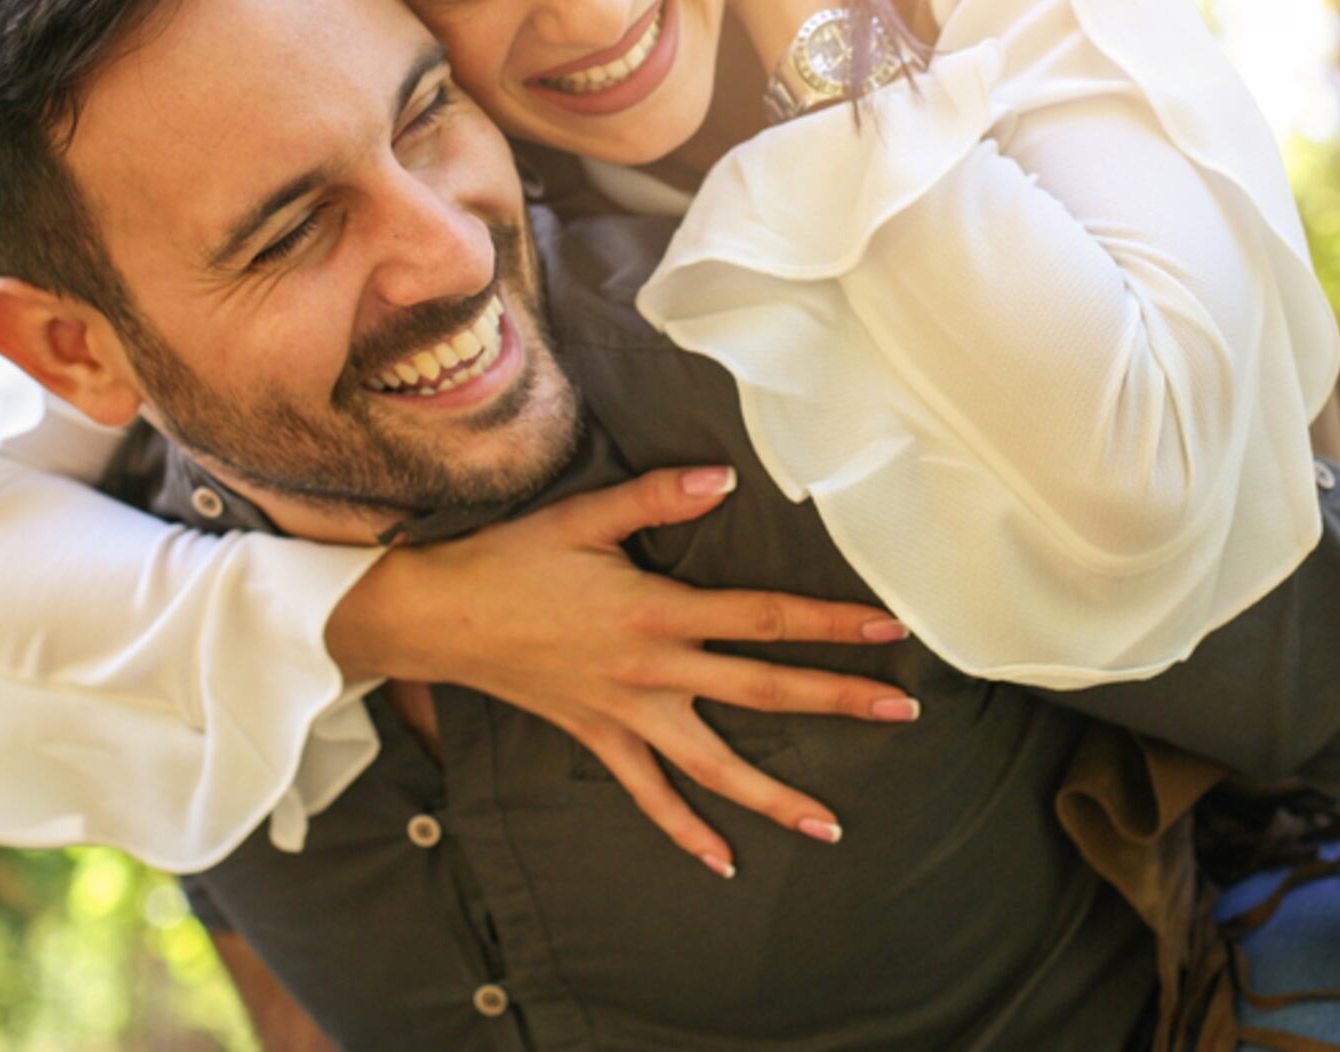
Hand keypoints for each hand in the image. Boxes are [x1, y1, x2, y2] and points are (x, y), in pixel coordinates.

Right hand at [324, 465, 917, 877]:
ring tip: (832, 825)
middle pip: (761, 691)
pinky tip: (725, 862)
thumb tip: (724, 477)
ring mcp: (626, 714)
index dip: (828, 622)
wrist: (437, 617)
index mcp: (657, 612)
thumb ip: (656, 498)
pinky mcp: (598, 739)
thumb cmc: (510, 560)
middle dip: (835, 701)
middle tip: (902, 712)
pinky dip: (686, 831)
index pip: (763, 617)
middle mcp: (652, 671)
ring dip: (774, 796)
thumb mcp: (581, 517)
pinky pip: (649, 795)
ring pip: (713, 765)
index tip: (888, 628)